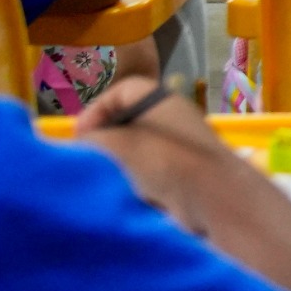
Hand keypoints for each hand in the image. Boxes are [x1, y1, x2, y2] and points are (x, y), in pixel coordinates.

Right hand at [78, 78, 236, 231]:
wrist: (210, 200)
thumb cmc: (165, 162)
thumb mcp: (120, 144)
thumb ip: (94, 140)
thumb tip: (80, 145)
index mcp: (164, 101)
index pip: (124, 90)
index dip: (97, 108)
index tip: (80, 135)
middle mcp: (173, 118)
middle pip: (128, 119)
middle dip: (103, 137)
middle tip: (83, 158)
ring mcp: (179, 146)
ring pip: (136, 147)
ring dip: (115, 161)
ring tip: (98, 177)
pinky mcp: (180, 173)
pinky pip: (146, 169)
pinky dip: (130, 178)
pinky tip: (117, 192)